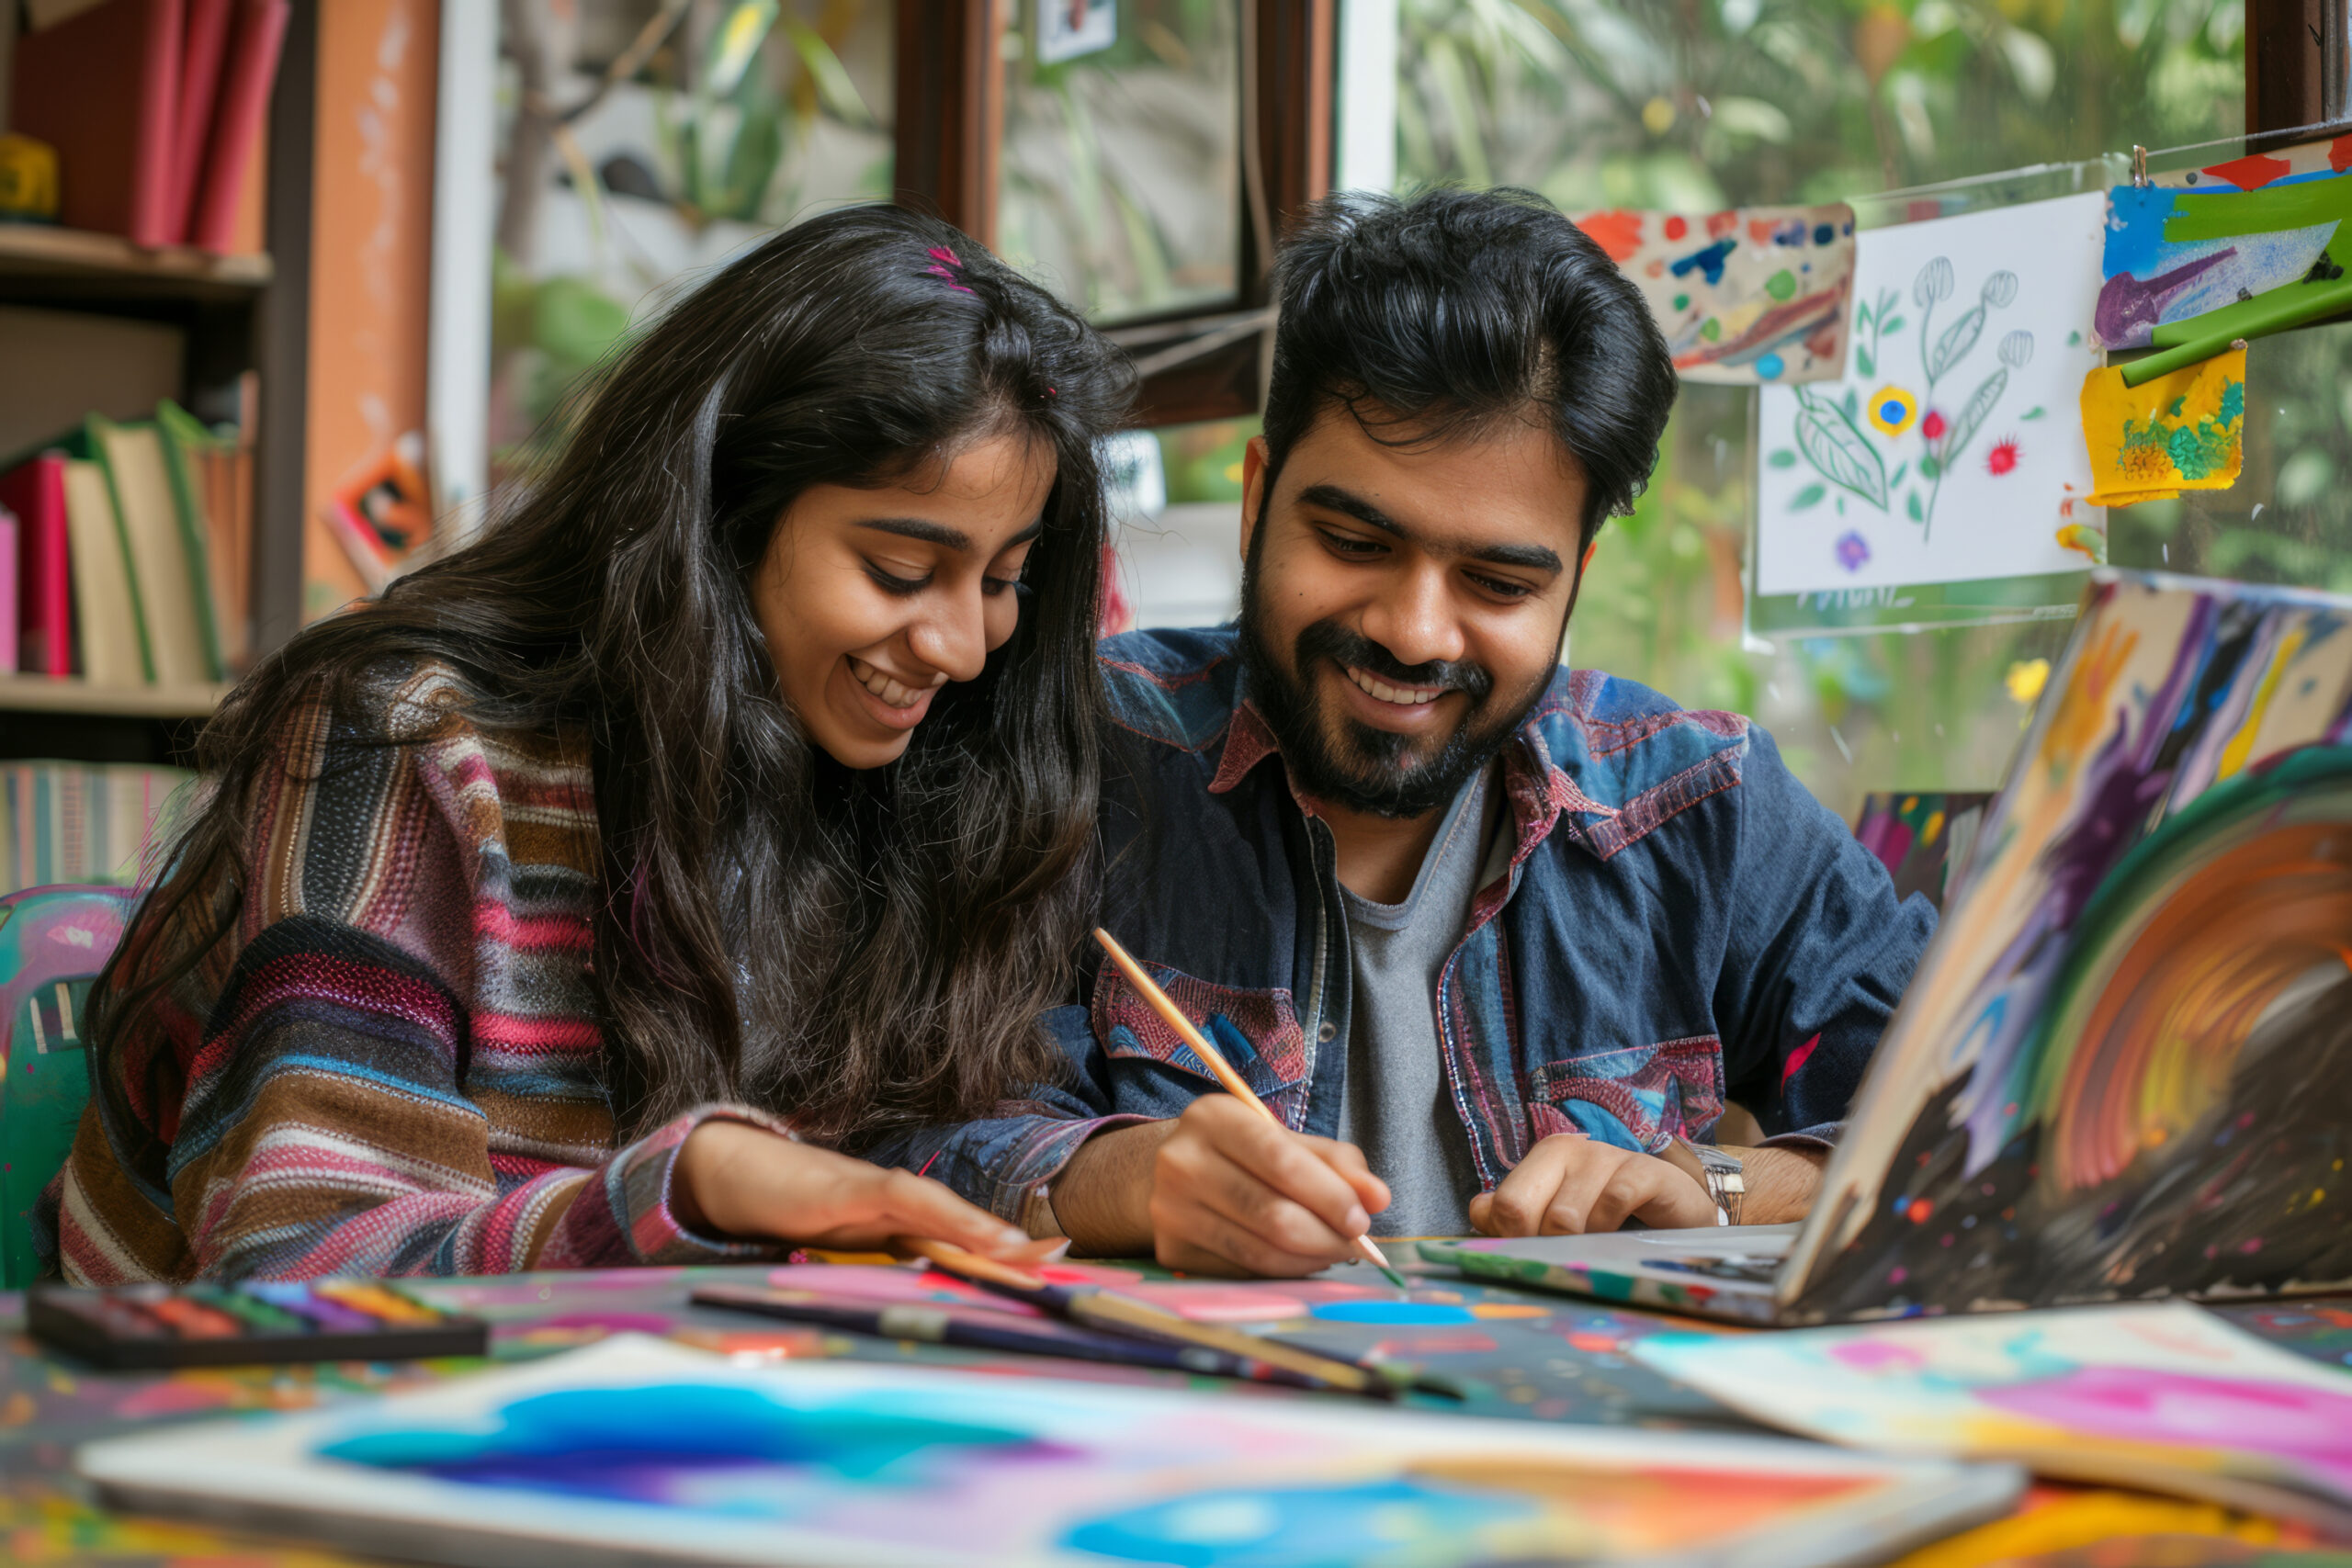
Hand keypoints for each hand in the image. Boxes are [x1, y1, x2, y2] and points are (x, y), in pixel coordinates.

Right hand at [672, 1121, 1031, 1256]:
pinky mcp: (838, 1188)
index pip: (951, 1239)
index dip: (996, 1252)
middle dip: (1003, 1243)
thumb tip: (897, 1298)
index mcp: (889, 1225)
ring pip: (931, 1207)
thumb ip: (864, 1268)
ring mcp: (865, 1191)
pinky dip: (927, 1208)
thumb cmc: (785, 1209)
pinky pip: (891, 1195)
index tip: (1045, 1266)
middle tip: (1056, 1257)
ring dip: (974, 1227)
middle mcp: (888, 1204)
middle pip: (954, 1223)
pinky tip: (948, 1223)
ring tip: (1015, 1248)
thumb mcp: (828, 1250)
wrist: (731, 1171)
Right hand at [1144, 1095, 1391, 1276]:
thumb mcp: (1287, 1140)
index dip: (1329, 1195)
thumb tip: (1378, 1198)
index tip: (1362, 1219)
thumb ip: (1336, 1163)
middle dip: (1327, 1236)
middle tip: (1357, 1246)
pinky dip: (1282, 1272)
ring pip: (1259, 1252)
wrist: (1177, 1172)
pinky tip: (1301, 1261)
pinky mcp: (1170, 1251)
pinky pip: (1243, 1273)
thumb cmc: (1243, 1153)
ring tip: (1334, 1254)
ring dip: (1310, 1260)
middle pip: (1271, 1214)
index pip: (1280, 1161)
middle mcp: (1181, 1162)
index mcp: (1212, 1118)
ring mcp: (1169, 1210)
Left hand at [1468, 1133, 1717, 1235]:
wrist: (1678, 1213)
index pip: (1503, 1206)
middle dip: (1537, 1244)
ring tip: (1597, 1244)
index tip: (1536, 1254)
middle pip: (1519, 1208)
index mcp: (1542, 1159)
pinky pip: (1612, 1204)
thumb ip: (1513, 1216)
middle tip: (1564, 1253)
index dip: (1513, 1241)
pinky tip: (1623, 1235)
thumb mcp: (1558, 1217)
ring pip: (1564, 1216)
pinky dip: (1612, 1231)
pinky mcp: (1645, 1171)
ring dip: (1578, 1245)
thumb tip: (1479, 1212)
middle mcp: (1569, 1150)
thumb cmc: (1610, 1216)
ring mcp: (1607, 1157)